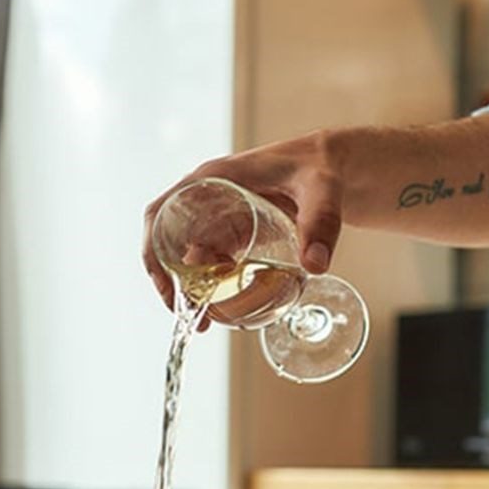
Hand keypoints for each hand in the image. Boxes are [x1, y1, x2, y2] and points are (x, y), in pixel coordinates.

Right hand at [142, 130, 343, 315]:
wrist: (334, 167)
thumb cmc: (321, 166)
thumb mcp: (323, 191)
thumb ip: (321, 223)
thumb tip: (314, 265)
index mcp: (214, 179)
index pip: (162, 212)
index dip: (154, 250)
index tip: (167, 286)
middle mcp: (208, 197)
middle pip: (169, 241)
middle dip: (173, 281)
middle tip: (191, 316)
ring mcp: (220, 216)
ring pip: (189, 255)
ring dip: (192, 288)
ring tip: (206, 322)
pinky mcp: (234, 231)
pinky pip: (211, 260)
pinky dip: (213, 284)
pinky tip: (225, 305)